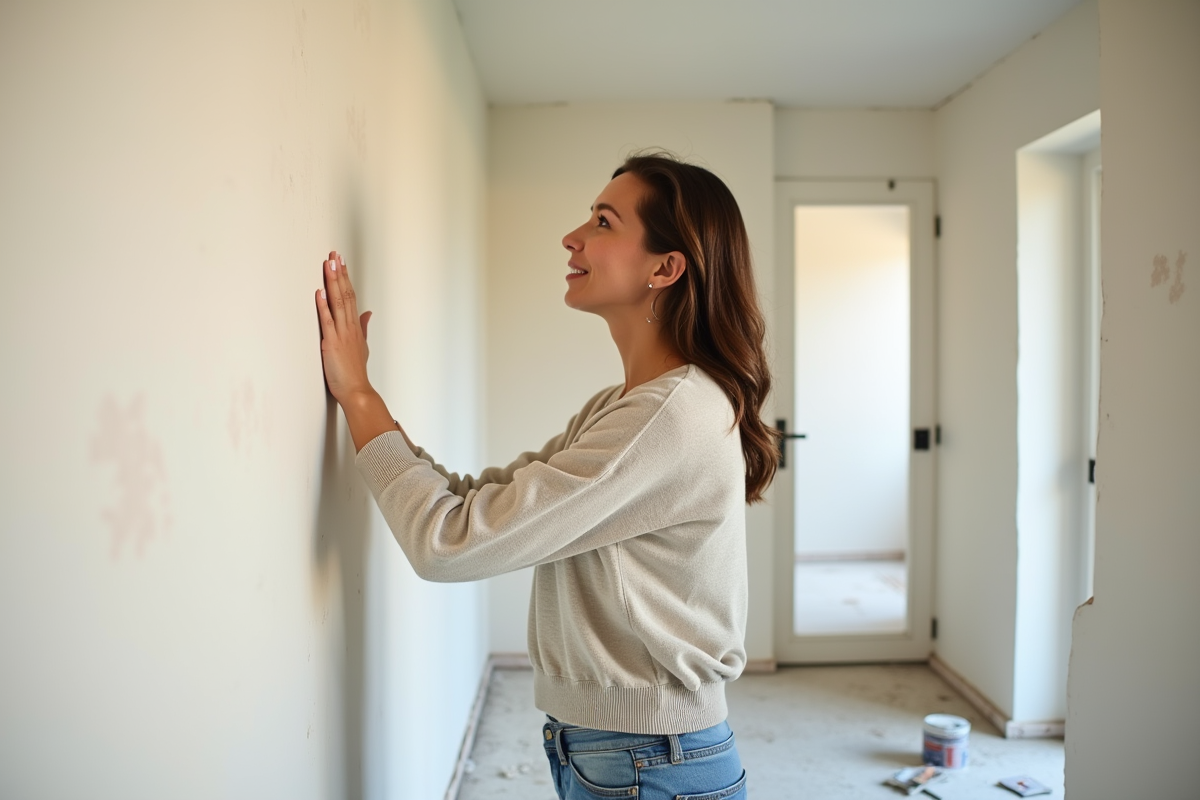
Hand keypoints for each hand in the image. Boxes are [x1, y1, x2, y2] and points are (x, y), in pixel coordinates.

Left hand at [316, 250, 373, 404]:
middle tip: (335, 255)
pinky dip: (324, 306)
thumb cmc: (356, 372)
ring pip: (338, 303)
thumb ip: (363, 327)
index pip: (351, 296)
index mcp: (355, 327)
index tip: (341, 262)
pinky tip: (320, 292)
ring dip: (333, 283)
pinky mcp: (332, 343)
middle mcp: (350, 327)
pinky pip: (328, 321)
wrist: (356, 390)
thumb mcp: (362, 346)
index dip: (346, 278)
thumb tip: (367, 313)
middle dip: (339, 273)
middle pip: (345, 294)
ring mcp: (341, 334)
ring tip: (329, 265)